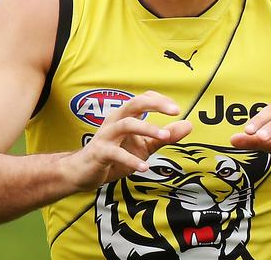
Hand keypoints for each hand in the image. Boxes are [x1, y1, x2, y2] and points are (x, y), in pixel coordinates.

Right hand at [63, 91, 192, 190]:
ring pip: (126, 124)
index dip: (160, 100)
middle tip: (174, 110)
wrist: (82, 172)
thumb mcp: (144, 146)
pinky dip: (130, 159)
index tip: (176, 109)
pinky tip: (143, 167)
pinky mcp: (99, 152)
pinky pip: (116, 153)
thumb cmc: (114, 155)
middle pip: (134, 103)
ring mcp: (106, 135)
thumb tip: (188, 125)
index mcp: (125, 116)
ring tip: (164, 137)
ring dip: (147, 128)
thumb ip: (164, 136)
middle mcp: (115, 120)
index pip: (144, 98)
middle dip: (155, 104)